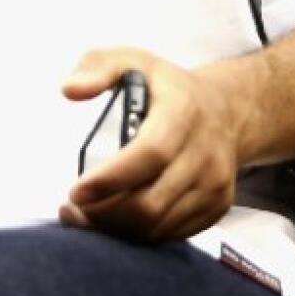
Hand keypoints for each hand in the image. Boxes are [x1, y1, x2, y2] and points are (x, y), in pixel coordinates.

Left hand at [59, 47, 239, 242]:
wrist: (225, 110)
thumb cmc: (167, 88)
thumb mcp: (133, 61)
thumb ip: (98, 67)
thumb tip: (69, 89)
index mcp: (184, 112)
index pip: (150, 154)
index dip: (110, 179)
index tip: (74, 191)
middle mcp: (206, 151)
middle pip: (151, 202)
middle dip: (103, 214)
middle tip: (72, 209)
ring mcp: (216, 183)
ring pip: (158, 226)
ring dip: (116, 229)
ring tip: (86, 215)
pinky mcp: (217, 206)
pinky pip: (171, 234)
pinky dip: (138, 234)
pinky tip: (116, 221)